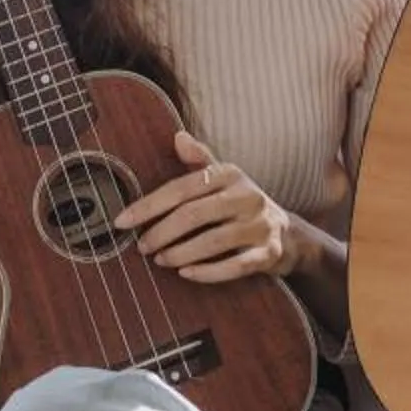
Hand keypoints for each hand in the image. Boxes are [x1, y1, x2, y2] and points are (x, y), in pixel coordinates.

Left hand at [113, 131, 305, 283]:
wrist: (288, 234)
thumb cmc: (242, 204)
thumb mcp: (224, 178)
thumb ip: (200, 160)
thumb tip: (178, 136)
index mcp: (230, 174)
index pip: (181, 188)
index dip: (149, 205)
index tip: (122, 221)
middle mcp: (247, 196)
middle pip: (194, 215)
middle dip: (161, 232)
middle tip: (141, 246)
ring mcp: (260, 225)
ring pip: (213, 241)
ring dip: (180, 253)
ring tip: (159, 260)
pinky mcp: (269, 253)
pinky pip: (235, 266)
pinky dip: (208, 272)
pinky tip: (186, 274)